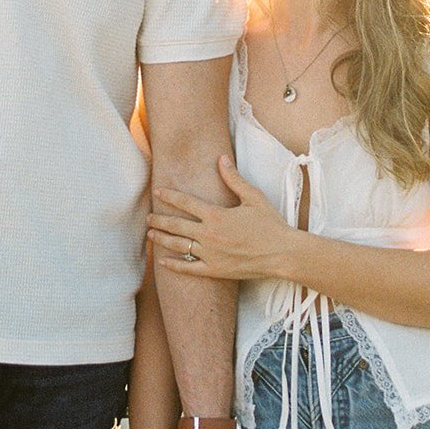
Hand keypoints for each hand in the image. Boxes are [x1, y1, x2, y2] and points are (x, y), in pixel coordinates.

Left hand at [148, 156, 292, 282]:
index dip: (170, 196)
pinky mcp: (214, 270)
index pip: (185, 202)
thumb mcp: (253, 197)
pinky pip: (188, 268)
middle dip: (159, 219)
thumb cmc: (270, 224)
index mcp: (216, 215)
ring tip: (150, 234)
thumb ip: (233, 179)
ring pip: (178, 246)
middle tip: (148, 216)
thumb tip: (221, 158)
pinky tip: (162, 261)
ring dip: (162, 239)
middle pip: (176, 225)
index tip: (158, 191)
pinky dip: (174, 265)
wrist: (282, 254)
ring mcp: (210, 254)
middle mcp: (209, 234)